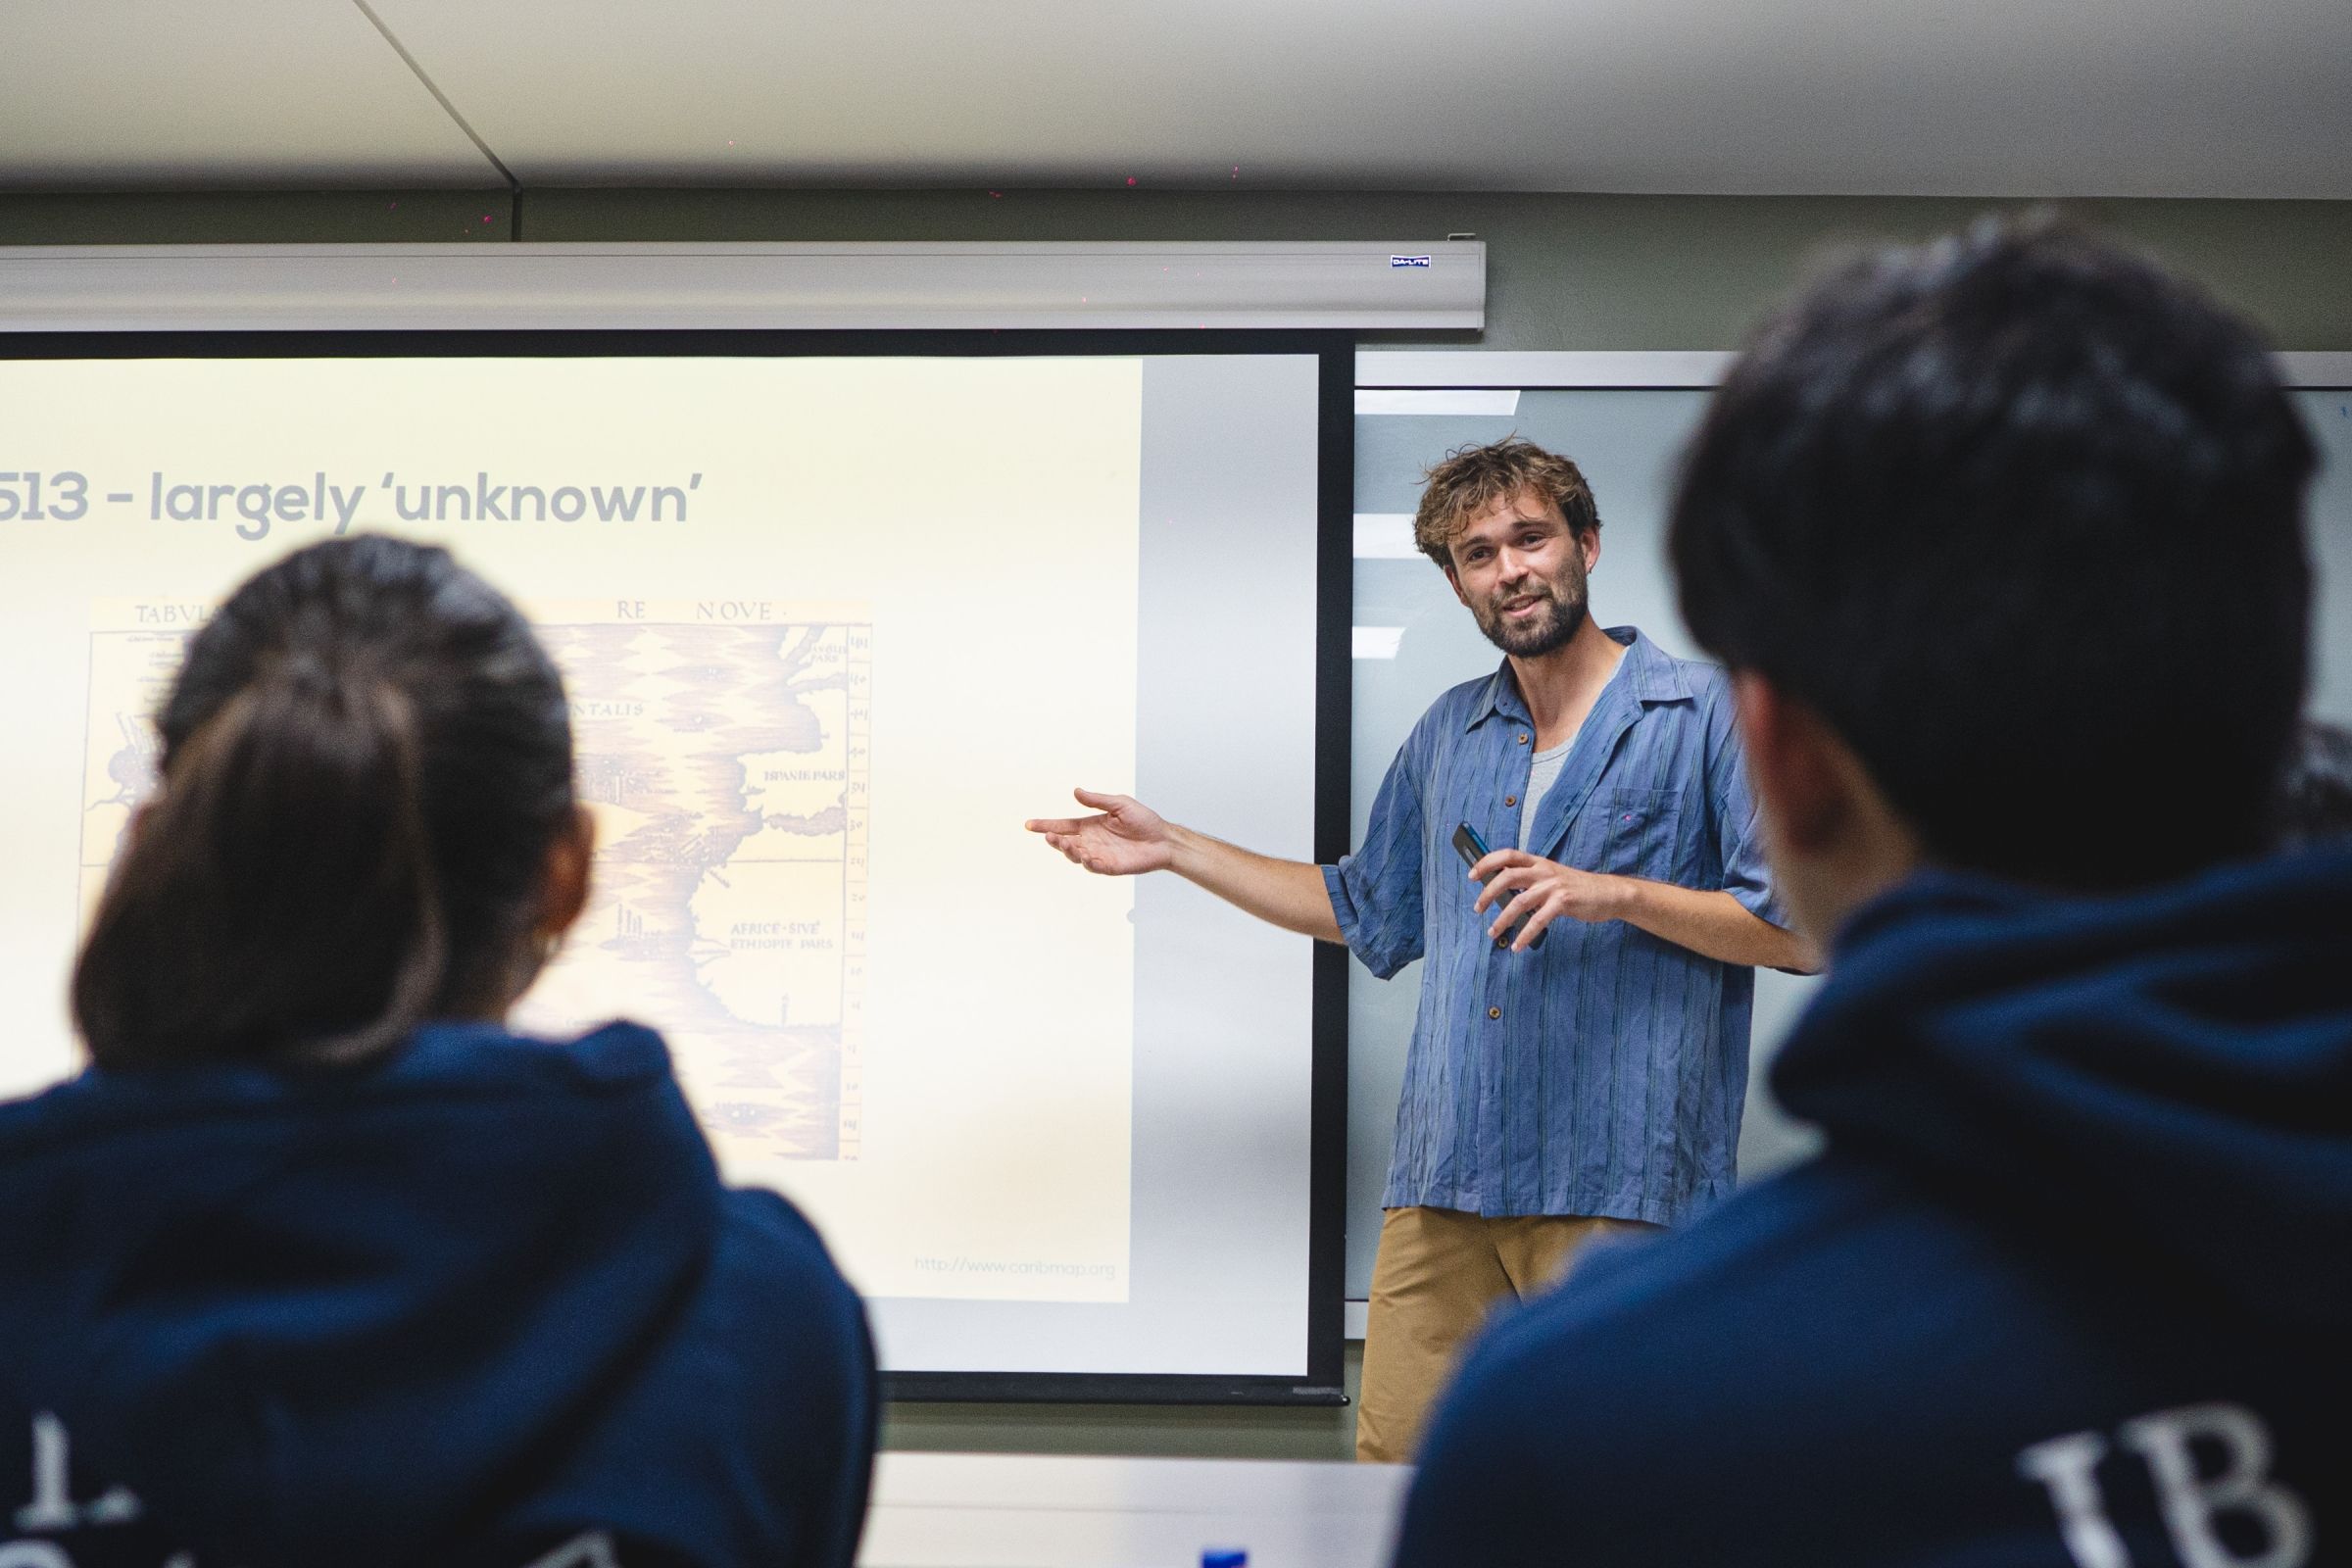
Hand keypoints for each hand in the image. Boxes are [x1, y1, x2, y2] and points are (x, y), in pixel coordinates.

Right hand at [1025, 787, 1173, 875]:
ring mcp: (1099, 855)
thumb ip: (1097, 800)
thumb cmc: (1143, 820)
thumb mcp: (1119, 804)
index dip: (1046, 825)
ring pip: (1076, 856)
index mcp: (1090, 826)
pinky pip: (1094, 867)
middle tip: (1050, 835)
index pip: (1063, 825)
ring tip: (1065, 843)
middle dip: (1055, 840)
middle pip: (1065, 842)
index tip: (1029, 825)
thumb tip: (1076, 791)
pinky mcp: (1110, 867)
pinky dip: (1088, 862)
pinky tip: (1086, 856)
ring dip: (1068, 851)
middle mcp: (1091, 841)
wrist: (1163, 839)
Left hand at [1470, 849, 1625, 950]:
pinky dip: (1524, 934)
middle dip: (1487, 893)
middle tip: (1477, 908)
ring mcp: (1553, 886)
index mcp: (1538, 863)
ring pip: (1518, 901)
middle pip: (1507, 876)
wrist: (1608, 894)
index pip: (1507, 855)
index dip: (1486, 862)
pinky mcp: (1563, 901)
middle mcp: (1543, 870)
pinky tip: (1517, 945)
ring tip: (1493, 932)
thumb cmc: (1576, 888)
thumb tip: (1501, 895)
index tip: (1471, 875)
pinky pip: (1537, 920)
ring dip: (1502, 919)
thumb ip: (1530, 882)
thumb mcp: (1551, 878)